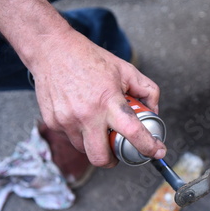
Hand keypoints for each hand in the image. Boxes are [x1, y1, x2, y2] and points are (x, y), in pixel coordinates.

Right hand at [30, 28, 165, 167]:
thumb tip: (153, 112)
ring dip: (94, 144)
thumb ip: (147, 90)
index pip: (133, 132)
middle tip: (117, 150)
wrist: (52, 50)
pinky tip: (81, 116)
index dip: (148, 147)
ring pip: (84, 150)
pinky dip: (80, 133)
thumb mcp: (126, 70)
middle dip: (112, 160)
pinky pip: (70, 138)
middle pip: (101, 158)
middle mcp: (87, 114)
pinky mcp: (52, 122)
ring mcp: (67, 120)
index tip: (157, 152)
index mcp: (108, 101)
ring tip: (97, 126)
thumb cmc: (89, 59)